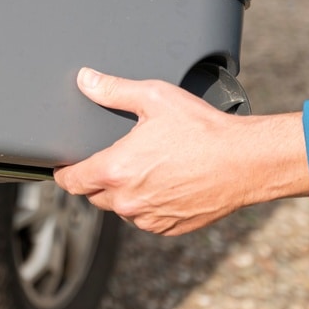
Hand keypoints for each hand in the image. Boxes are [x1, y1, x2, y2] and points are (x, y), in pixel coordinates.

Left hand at [54, 68, 308, 235]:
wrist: (245, 162)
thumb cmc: (202, 129)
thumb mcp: (155, 98)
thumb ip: (114, 90)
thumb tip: (85, 80)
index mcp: (115, 170)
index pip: (71, 182)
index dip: (63, 172)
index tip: (64, 167)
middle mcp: (127, 201)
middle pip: (94, 195)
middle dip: (96, 179)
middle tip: (113, 158)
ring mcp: (148, 218)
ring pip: (120, 209)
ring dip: (123, 193)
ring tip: (144, 168)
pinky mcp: (168, 228)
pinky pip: (145, 219)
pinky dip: (147, 204)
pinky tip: (162, 183)